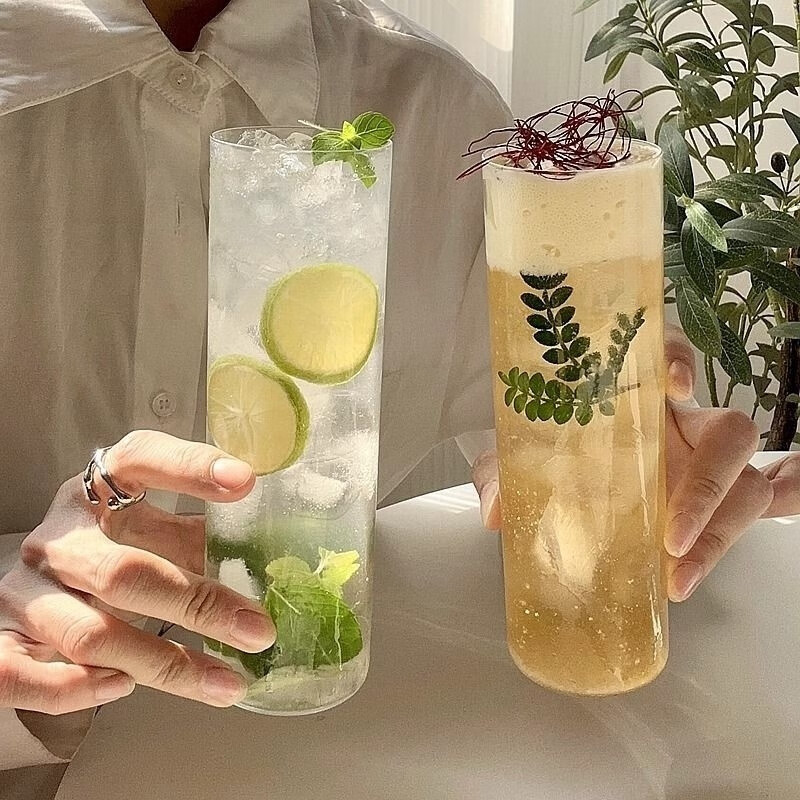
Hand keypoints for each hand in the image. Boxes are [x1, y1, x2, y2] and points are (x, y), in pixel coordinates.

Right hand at [0, 431, 274, 714]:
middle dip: (198, 605)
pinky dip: (77, 690)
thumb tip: (274, 563)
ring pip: (89, 635)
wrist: (34, 585)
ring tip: (227, 682)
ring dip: (165, 664)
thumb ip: (197, 538)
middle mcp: (57, 538)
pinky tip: (124, 687)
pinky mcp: (1, 641)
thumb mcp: (150, 531)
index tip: (245, 482)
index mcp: (96, 491)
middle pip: (123, 573)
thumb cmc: (108, 550)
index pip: (140, 461)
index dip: (190, 468)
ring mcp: (23, 592)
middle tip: (259, 630)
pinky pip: (22, 676)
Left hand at [472, 325, 799, 601]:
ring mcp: (706, 464)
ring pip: (747, 483)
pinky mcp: (718, 500)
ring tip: (679, 577)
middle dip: (710, 484)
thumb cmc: (551, 454)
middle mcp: (682, 425)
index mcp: (635, 397)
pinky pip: (769, 497)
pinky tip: (780, 525)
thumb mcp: (520, 458)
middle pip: (730, 432)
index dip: (678, 360)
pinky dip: (792, 501)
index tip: (673, 385)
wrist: (564, 479)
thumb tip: (496, 511)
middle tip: (672, 535)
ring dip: (723, 533)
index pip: (666, 354)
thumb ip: (503, 473)